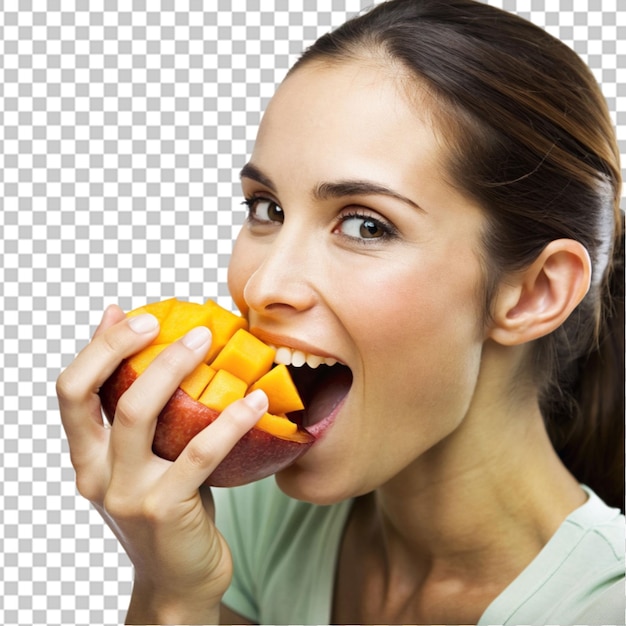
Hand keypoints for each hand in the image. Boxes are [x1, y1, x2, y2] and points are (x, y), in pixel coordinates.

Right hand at [56, 305, 266, 623]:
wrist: (179, 579)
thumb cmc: (167, 506)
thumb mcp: (143, 459)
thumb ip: (136, 408)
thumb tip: (126, 333)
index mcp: (88, 457)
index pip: (70, 391)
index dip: (97, 347)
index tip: (133, 316)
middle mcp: (96, 475)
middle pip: (98, 395)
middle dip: (129, 347)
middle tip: (177, 323)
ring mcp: (128, 494)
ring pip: (139, 414)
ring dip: (176, 368)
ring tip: (210, 341)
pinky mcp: (166, 510)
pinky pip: (200, 451)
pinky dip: (230, 419)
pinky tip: (256, 400)